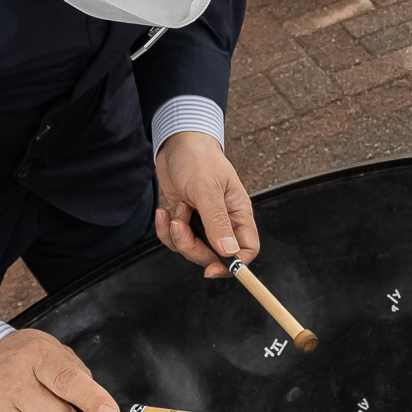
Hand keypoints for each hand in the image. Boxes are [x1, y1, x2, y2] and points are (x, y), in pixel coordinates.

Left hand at [152, 131, 258, 278]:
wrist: (176, 142)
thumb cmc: (198, 158)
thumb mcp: (207, 188)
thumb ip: (217, 221)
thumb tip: (229, 252)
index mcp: (238, 213)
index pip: (247, 249)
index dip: (234, 264)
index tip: (211, 269)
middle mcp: (223, 221)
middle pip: (214, 255)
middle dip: (192, 247)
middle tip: (179, 226)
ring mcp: (202, 222)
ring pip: (191, 249)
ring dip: (177, 235)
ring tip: (175, 209)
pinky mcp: (184, 220)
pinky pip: (174, 239)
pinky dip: (165, 229)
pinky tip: (164, 210)